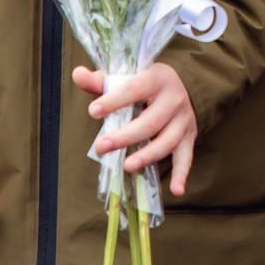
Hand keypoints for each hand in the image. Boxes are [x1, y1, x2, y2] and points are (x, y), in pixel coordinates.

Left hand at [75, 63, 196, 196]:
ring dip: (148, 155)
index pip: (135, 88)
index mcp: (156, 78)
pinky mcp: (188, 138)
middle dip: (125, 136)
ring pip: (167, 141)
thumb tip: (77, 74)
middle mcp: (173, 99)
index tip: (93, 111)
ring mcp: (183, 121)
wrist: (183, 86)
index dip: (114, 100)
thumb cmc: (146, 84)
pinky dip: (182, 174)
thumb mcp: (127, 77)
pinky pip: (186, 157)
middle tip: (102, 146)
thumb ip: (100, 80)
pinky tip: (176, 190)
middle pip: (150, 121)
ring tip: (127, 166)